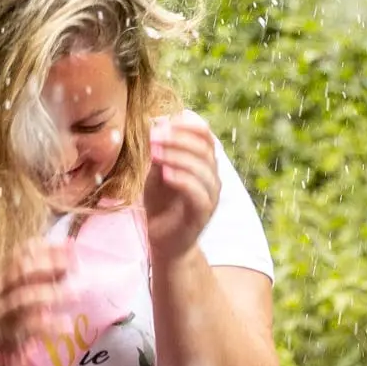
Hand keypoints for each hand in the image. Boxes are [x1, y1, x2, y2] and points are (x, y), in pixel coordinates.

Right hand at [0, 240, 73, 365]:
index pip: (19, 256)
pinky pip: (27, 329)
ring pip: (21, 299)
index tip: (69, 248)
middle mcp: (0, 294)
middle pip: (19, 273)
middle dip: (47, 266)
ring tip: (75, 295)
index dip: (44, 249)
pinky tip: (66, 325)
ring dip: (50, 294)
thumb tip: (71, 258)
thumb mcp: (21, 295)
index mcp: (4, 279)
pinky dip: (49, 326)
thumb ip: (42, 278)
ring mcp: (1, 316)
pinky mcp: (8, 339)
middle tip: (73, 268)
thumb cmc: (10, 319)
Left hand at [143, 111, 220, 262]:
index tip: (160, 123)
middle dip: (178, 138)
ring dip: (176, 156)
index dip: (186, 125)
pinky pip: (198, 192)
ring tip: (154, 153)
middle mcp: (212, 176)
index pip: (205, 135)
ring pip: (202, 168)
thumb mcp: (156, 174)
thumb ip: (160, 153)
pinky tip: (165, 174)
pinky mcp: (203, 213)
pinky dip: (182, 180)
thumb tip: (157, 123)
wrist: (164, 242)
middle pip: (204, 148)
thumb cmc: (161, 205)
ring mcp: (211, 195)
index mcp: (204, 163)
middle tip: (153, 137)